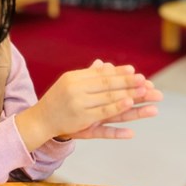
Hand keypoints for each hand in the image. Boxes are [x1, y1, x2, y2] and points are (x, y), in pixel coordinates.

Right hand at [16, 59, 148, 150]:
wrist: (40, 120)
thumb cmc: (57, 101)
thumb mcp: (70, 84)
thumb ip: (88, 75)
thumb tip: (104, 65)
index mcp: (74, 78)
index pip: (101, 74)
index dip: (118, 73)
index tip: (134, 71)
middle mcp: (76, 89)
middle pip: (107, 85)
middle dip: (128, 82)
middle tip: (145, 81)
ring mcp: (79, 104)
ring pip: (108, 98)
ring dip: (128, 94)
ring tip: (144, 92)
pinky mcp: (82, 119)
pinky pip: (104, 113)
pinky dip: (117, 109)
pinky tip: (129, 106)